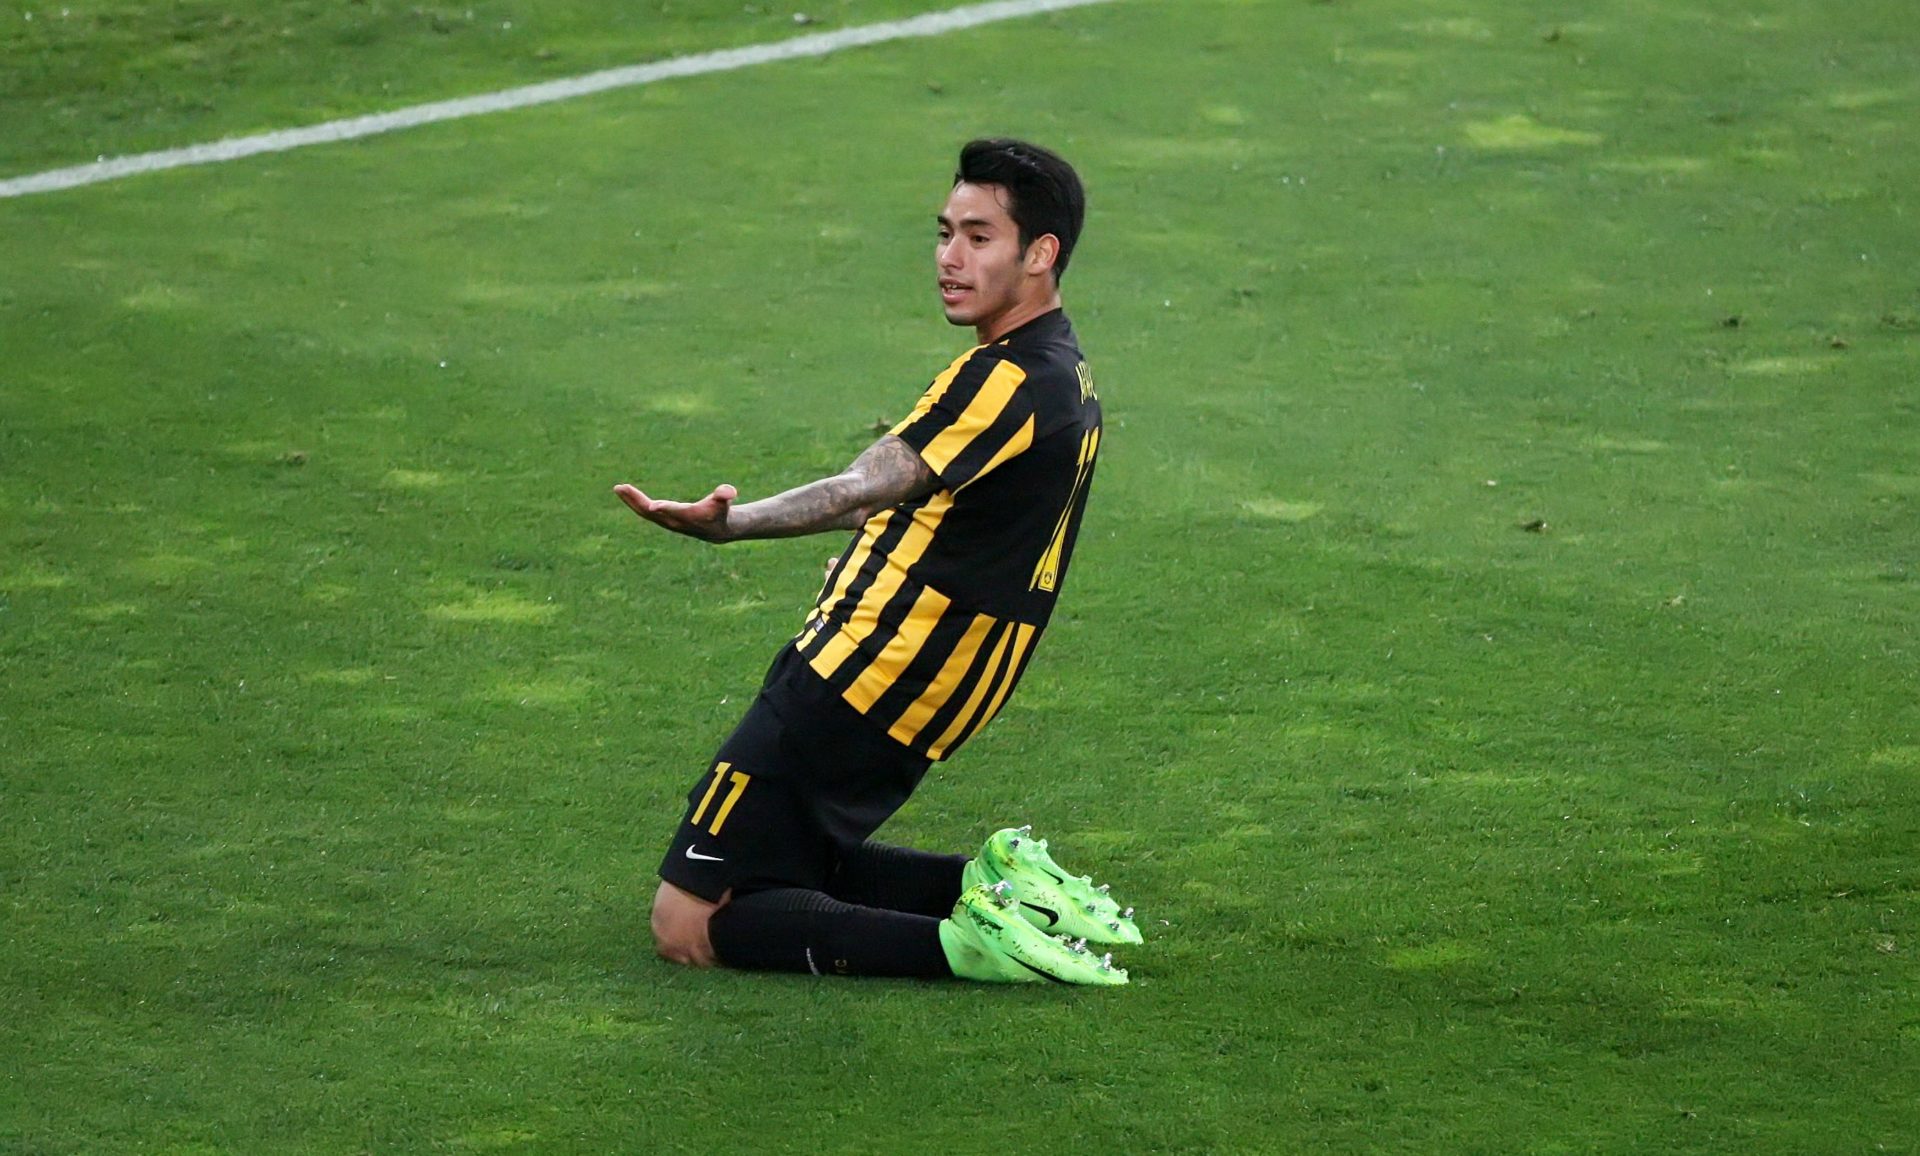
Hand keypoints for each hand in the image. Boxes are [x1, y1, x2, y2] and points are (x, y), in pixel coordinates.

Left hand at [613, 482, 737, 541]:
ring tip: (618, 488)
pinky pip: (644, 511)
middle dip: (636, 500)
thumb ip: (725, 495)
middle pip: (652, 513)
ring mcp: (665, 522)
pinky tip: (624, 492)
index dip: (666, 509)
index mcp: (689, 517)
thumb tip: (729, 491)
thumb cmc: (720, 512)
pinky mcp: (661, 519)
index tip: (653, 506)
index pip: (676, 513)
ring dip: (631, 500)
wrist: (715, 530)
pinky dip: (634, 502)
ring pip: (644, 512)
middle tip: (622, 487)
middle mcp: (674, 522)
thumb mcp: (724, 503)